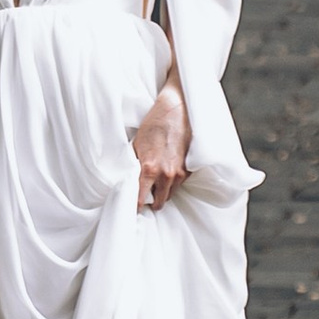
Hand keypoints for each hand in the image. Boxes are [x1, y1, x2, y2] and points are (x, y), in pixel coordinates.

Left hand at [131, 77, 189, 213]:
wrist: (177, 110)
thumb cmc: (154, 124)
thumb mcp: (137, 144)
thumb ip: (134, 164)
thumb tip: (128, 179)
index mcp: (150, 169)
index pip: (141, 198)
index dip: (136, 205)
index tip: (133, 207)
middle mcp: (167, 174)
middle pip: (160, 201)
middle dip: (152, 202)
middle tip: (145, 199)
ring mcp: (181, 172)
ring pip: (171, 193)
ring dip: (163, 192)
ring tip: (155, 186)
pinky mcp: (189, 168)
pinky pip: (180, 183)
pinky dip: (173, 182)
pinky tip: (167, 173)